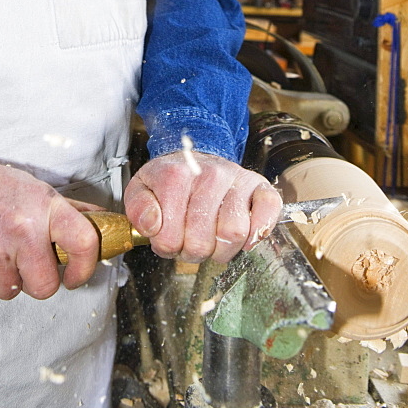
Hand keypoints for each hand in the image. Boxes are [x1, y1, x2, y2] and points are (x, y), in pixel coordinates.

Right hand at [0, 157, 100, 299]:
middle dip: (36, 280)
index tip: (75, 275)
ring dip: (3, 278)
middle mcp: (21, 231)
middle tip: (23, 261)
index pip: (83, 243)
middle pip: (45, 286)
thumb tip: (103, 222)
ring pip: (10, 292)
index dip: (85, 267)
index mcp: (43, 207)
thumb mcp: (32, 188)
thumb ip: (68, 211)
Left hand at [124, 152, 281, 264]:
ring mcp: (237, 178)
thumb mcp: (141, 189)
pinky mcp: (260, 185)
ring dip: (221, 249)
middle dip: (193, 252)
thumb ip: (138, 208)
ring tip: (211, 239)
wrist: (194, 155)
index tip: (167, 239)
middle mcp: (210, 174)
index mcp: (176, 176)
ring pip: (234, 233)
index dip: (167, 248)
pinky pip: (268, 211)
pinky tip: (244, 237)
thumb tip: (153, 225)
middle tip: (189, 241)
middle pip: (203, 241)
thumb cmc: (169, 179)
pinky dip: (259, 231)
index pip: (170, 237)